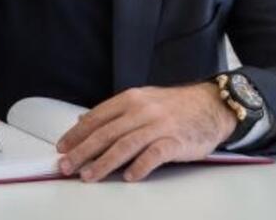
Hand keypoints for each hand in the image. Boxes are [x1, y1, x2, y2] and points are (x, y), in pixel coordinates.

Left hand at [56, 83, 236, 181]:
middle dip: (83, 151)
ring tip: (89, 176)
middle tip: (66, 166)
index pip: (97, 117)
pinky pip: (154, 154)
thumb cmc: (175, 106)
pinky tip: (128, 177)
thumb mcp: (142, 100)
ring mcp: (159, 125)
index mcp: (131, 99)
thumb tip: (83, 119)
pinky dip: (140, 166)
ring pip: (125, 145)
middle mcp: (142, 110)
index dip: (77, 133)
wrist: (212, 105)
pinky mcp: (176, 140)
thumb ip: (114, 111)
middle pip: (106, 133)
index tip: (62, 147)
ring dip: (103, 163)